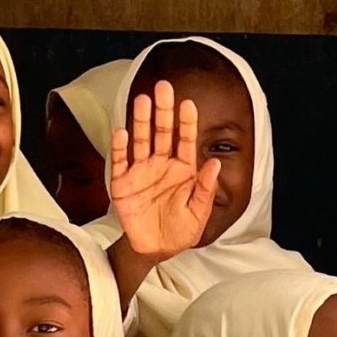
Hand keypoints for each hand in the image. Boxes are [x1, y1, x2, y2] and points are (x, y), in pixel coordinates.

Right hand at [109, 81, 219, 261]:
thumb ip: (206, 189)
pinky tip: (122, 132)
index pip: (186, 140)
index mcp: (183, 170)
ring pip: (141, 141)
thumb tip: (216, 164)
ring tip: (143, 100)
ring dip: (141, 121)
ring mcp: (141, 172)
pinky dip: (120, 148)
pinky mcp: (122, 184)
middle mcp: (162, 165)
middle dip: (163, 111)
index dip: (186, 122)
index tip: (188, 103)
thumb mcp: (199, 214)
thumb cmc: (181, 231)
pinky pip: (120, 162)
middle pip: (162, 133)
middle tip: (164, 87)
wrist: (154, 249)